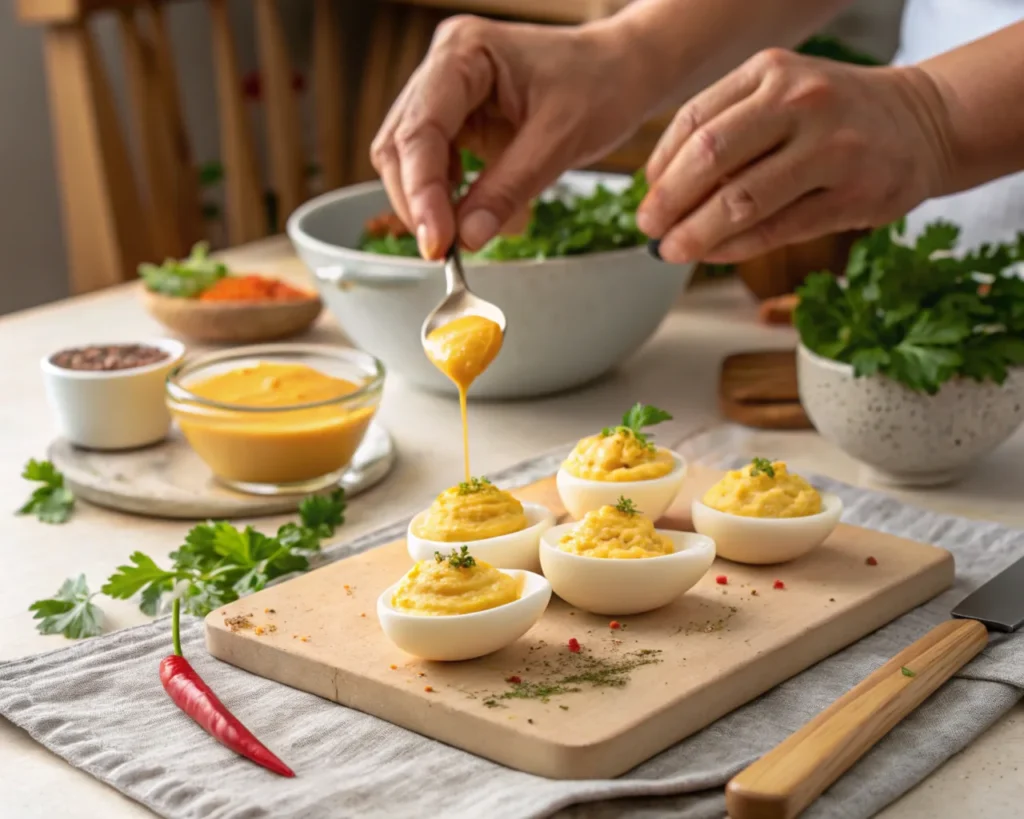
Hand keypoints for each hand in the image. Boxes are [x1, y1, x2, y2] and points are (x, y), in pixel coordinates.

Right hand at [371, 16, 648, 258]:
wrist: (623, 71)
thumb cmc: (600, 84)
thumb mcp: (559, 140)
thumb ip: (508, 189)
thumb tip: (466, 238)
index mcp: (464, 52)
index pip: (421, 129)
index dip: (421, 192)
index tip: (436, 243)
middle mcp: (444, 66)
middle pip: (401, 145)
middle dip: (419, 202)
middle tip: (444, 250)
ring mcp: (446, 93)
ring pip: (410, 159)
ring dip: (432, 204)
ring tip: (465, 234)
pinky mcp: (457, 119)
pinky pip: (435, 166)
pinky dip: (450, 198)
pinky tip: (477, 211)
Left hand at [637, 49, 953, 263]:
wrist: (924, 122)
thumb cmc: (832, 115)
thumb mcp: (780, 95)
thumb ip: (726, 128)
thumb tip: (660, 184)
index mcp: (771, 72)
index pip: (695, 120)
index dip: (661, 165)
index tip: (645, 196)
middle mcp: (801, 101)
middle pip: (711, 157)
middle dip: (670, 200)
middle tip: (648, 228)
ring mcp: (832, 149)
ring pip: (743, 199)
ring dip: (697, 232)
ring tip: (673, 250)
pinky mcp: (854, 195)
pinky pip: (777, 229)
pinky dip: (735, 247)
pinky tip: (714, 253)